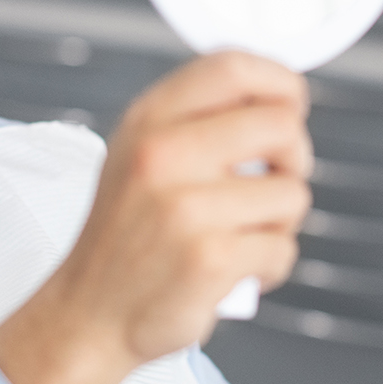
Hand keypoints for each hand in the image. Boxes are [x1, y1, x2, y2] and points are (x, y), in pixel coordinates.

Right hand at [0, 52, 311, 383]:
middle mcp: (163, 155)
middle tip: (274, 181)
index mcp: (148, 121)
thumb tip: (275, 100)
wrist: (88, 316)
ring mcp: (186, 206)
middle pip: (281, 125)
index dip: (279, 82)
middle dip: (294, 157)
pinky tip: (235, 272)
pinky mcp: (210, 257)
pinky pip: (282, 248)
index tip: (291, 105)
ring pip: (291, 193)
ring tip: (241, 235)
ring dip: (280, 222)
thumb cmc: (123, 238)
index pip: (233, 68)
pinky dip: (270, 265)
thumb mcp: (138, 156)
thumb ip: (195, 122)